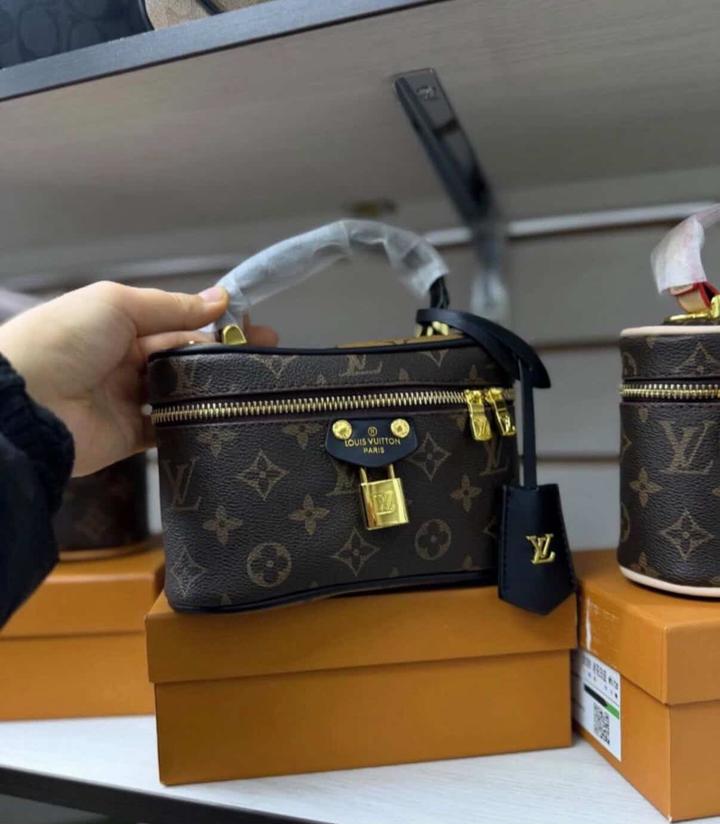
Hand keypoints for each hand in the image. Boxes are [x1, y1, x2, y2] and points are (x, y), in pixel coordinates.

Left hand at [0, 281, 277, 475]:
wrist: (25, 405)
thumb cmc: (66, 340)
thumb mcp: (117, 305)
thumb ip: (172, 307)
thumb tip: (221, 298)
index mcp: (119, 326)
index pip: (177, 323)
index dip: (214, 323)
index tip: (252, 325)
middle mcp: (127, 362)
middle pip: (185, 357)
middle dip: (225, 354)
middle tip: (268, 355)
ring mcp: (131, 400)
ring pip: (183, 393)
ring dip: (216, 387)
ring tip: (258, 383)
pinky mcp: (133, 437)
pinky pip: (171, 429)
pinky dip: (196, 423)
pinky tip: (228, 415)